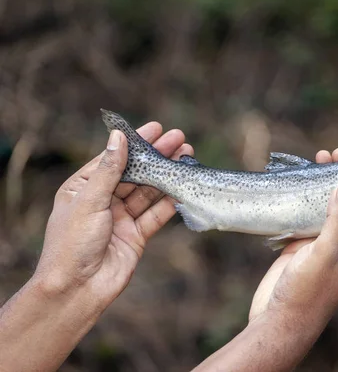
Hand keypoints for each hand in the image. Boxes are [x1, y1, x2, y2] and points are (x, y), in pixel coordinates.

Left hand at [34, 122, 193, 305]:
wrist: (77, 289)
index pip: (113, 159)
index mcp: (83, 188)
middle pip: (136, 174)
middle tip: (180, 139)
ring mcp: (121, 218)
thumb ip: (108, 170)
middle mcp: (103, 201)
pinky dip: (170, 203)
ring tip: (187, 159)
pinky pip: (156, 215)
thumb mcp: (89, 201)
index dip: (135, 143)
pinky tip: (184, 189)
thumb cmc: (72, 244)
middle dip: (157, 157)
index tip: (156, 128)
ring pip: (149, 192)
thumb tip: (118, 138)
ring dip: (167, 176)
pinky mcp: (137, 236)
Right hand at [249, 148, 337, 324]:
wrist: (279, 319)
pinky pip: (311, 213)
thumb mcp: (328, 254)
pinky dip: (309, 195)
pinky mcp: (304, 242)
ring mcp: (325, 241)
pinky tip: (302, 179)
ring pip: (333, 205)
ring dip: (329, 182)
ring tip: (320, 158)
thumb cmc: (310, 293)